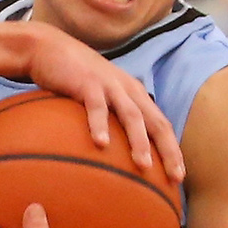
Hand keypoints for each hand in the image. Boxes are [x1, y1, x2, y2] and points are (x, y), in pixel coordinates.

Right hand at [20, 22, 183, 183]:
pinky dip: (99, 125)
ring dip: (139, 142)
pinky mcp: (87, 83)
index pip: (161, 125)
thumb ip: (109, 119)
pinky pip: (96, 107)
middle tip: (175, 177)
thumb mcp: (99, 98)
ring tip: (143, 166)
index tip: (178, 177)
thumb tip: (113, 154)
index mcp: (135, 95)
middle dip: (168, 150)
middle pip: (156, 122)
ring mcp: (109, 85)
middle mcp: (129, 90)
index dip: (172, 150)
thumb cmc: (74, 79)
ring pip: (132, 116)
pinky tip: (101, 145)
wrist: (50, 49)